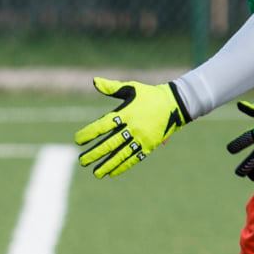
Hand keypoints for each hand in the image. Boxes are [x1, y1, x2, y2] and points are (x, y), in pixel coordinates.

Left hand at [73, 76, 190, 179]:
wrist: (175, 103)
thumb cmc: (149, 95)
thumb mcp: (131, 88)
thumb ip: (111, 87)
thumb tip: (94, 81)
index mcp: (126, 112)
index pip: (104, 125)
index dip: (90, 133)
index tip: (78, 140)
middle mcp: (133, 127)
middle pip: (110, 143)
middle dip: (95, 153)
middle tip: (82, 161)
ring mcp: (142, 138)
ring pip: (121, 154)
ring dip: (107, 165)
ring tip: (95, 173)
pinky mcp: (149, 146)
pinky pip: (134, 158)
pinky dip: (122, 166)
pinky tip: (111, 173)